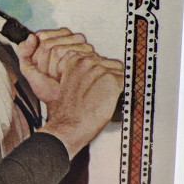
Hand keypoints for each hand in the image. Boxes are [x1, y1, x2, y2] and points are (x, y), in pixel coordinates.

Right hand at [17, 29, 123, 158]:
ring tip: (102, 96)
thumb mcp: (58, 83)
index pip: (95, 56)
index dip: (97, 72)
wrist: (68, 126)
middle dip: (107, 76)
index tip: (93, 83)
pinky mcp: (109, 79)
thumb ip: (71, 71)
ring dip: (114, 83)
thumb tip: (83, 69)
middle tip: (98, 92)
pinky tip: (109, 99)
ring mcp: (97, 69)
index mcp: (72, 60)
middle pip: (107, 62)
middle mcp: (85, 61)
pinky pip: (124, 80)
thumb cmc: (63, 111)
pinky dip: (121, 91)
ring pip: (117, 70)